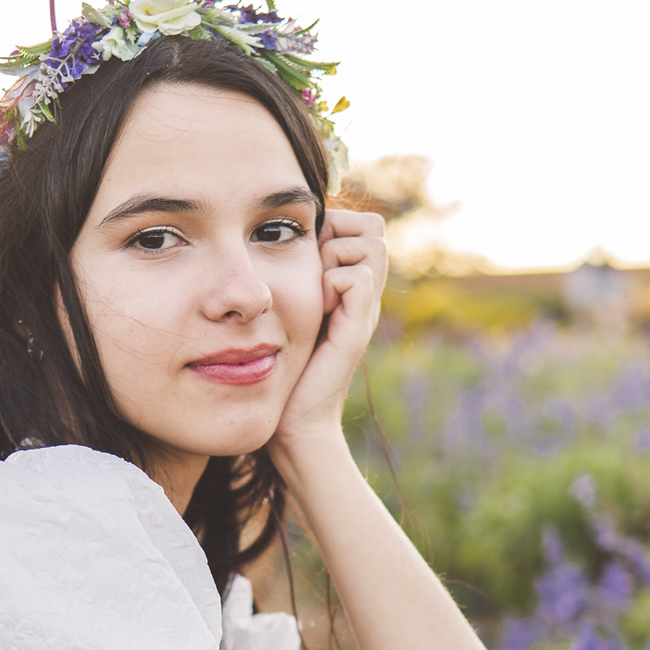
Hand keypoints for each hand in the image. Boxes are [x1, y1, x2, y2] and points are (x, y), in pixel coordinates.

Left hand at [269, 206, 385, 465]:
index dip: (336, 226)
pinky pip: (357, 277)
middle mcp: (364, 296)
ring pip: (370, 244)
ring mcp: (365, 311)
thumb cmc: (282, 372)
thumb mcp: (286, 315)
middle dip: (339, 233)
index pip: (364, 226)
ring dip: (335, 256)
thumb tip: (276, 243)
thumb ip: (293, 283)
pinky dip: (332, 282)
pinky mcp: (357, 329)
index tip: (307, 256)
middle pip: (373, 228)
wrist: (295, 423)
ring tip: (314, 292)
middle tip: (312, 268)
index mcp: (350, 289)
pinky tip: (317, 307)